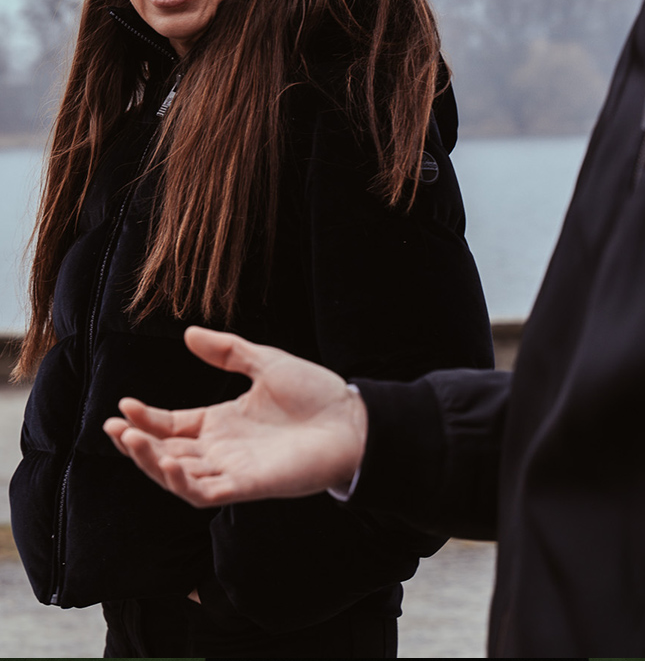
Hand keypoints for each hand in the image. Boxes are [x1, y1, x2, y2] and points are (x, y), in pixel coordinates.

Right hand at [103, 327, 367, 507]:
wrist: (352, 419)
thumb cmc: (315, 393)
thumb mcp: (264, 362)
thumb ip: (227, 351)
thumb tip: (188, 333)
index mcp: (223, 422)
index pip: (173, 426)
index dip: (146, 419)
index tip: (124, 404)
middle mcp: (223, 449)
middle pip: (167, 453)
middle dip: (136, 444)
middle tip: (112, 426)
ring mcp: (233, 469)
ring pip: (177, 476)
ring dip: (149, 461)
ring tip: (128, 439)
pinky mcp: (248, 486)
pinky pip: (205, 491)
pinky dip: (182, 481)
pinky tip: (167, 461)